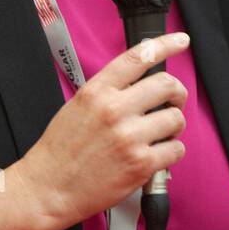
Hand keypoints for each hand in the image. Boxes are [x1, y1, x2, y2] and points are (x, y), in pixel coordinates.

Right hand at [15, 32, 190, 229]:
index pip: (138, 57)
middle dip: (177, 93)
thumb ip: (107, 92)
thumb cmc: (60, 151)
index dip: (165, 45)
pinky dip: (171, 152)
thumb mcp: (77, 107)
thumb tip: (138, 83)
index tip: (180, 41)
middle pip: (167, 85)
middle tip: (173, 102)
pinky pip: (176, 150)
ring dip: (174, 126)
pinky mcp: (141, 164)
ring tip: (159, 134)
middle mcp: (114, 110)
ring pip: (176, 119)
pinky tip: (156, 155)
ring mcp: (129, 137)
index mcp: (97, 91)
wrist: (48, 188)